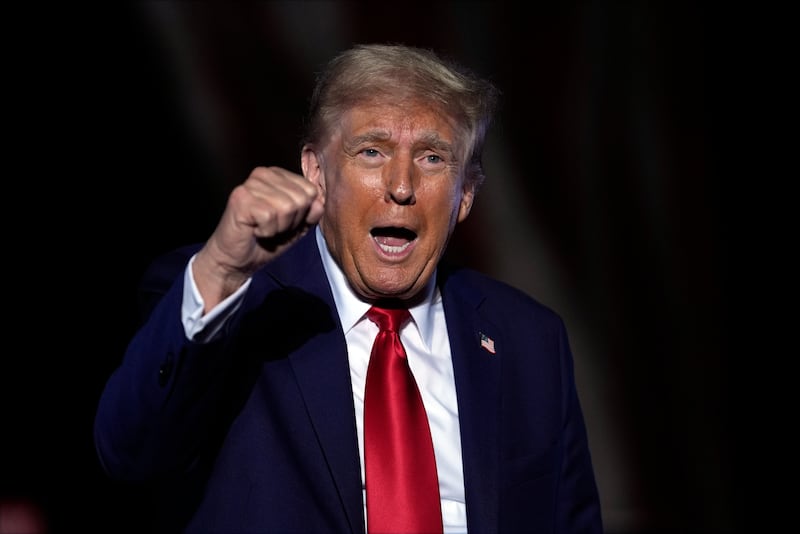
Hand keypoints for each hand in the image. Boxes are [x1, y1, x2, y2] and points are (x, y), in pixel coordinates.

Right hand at [193, 166, 324, 308]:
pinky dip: (266, 231)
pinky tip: (255, 230)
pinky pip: (270, 215)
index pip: (311, 191)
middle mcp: (264, 174)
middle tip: (273, 226)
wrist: (238, 259)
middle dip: (291, 221)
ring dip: (278, 227)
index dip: (303, 214)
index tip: (285, 221)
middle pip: (301, 198)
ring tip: (264, 228)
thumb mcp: (298, 226)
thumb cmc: (266, 241)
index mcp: (279, 176)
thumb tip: (319, 202)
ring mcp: (251, 184)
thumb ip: (312, 213)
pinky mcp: (241, 197)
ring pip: (287, 207)